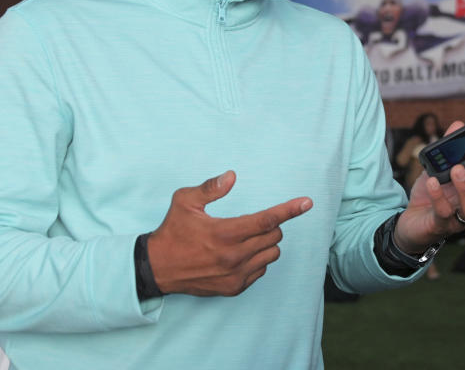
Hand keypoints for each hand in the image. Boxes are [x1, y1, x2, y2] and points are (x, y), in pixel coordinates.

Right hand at [147, 171, 312, 295]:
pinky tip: (240, 254)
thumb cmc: (172, 231)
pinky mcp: (234, 288)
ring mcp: (235, 275)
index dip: (290, 210)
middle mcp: (233, 256)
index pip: (268, 220)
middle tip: (252, 222)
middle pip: (274, 236)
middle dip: (271, 225)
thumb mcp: (184, 202)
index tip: (307, 202)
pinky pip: (262, 270)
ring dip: (266, 242)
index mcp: (225, 233)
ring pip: (272, 254)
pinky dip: (258, 259)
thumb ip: (210, 188)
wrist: (157, 268)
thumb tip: (231, 176)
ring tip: (245, 238)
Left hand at [393, 121, 464, 253]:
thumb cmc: (432, 194)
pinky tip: (432, 182)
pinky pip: (444, 213)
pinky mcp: (441, 226)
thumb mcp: (440, 168)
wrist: (412, 220)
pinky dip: (438, 196)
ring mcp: (460, 219)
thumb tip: (459, 125)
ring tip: (456, 170)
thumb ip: (451, 148)